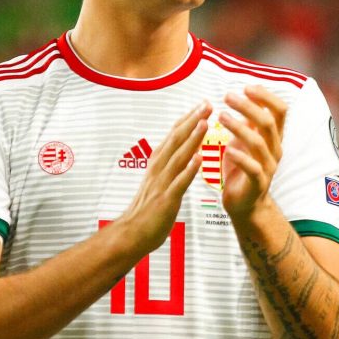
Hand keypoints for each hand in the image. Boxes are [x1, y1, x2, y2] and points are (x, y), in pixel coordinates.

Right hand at [120, 101, 211, 253]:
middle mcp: (158, 169)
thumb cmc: (148, 209)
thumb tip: (186, 150)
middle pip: (176, 140)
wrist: (131, 234)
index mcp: (158, 163)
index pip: (174, 135)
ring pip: (178, 157)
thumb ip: (170, 164)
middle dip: (192, 121)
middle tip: (207, 104)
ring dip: (191, 139)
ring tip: (204, 123)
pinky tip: (199, 159)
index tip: (203, 104)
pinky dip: (188, 170)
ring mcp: (161, 183)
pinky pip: (178, 183)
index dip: (188, 119)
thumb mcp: (159, 180)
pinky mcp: (166, 200)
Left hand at [218, 85, 286, 218]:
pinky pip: (253, 168)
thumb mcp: (244, 140)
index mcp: (274, 138)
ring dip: (239, 127)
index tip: (247, 87)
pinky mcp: (258, 183)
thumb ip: (248, 121)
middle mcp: (275, 150)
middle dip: (249, 106)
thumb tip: (245, 94)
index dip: (266, 96)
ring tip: (221, 116)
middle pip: (268, 122)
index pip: (280, 111)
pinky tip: (227, 149)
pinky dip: (240, 157)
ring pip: (259, 143)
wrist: (244, 204)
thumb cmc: (241, 168)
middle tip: (228, 97)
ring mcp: (268, 167)